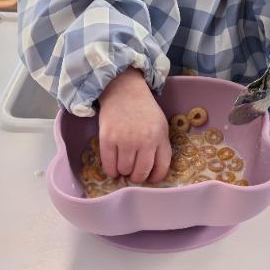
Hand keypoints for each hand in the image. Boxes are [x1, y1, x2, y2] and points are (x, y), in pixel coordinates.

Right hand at [98, 67, 171, 183]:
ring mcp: (125, 140)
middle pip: (141, 173)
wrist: (124, 91)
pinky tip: (113, 168)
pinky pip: (109, 165)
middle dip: (137, 176)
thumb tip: (153, 173)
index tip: (150, 178)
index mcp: (160, 137)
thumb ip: (160, 147)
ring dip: (123, 171)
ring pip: (124, 170)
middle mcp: (144, 141)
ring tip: (123, 164)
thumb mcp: (160, 126)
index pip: (161, 168)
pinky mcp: (107, 138)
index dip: (155, 178)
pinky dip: (111, 171)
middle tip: (133, 172)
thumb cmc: (144, 110)